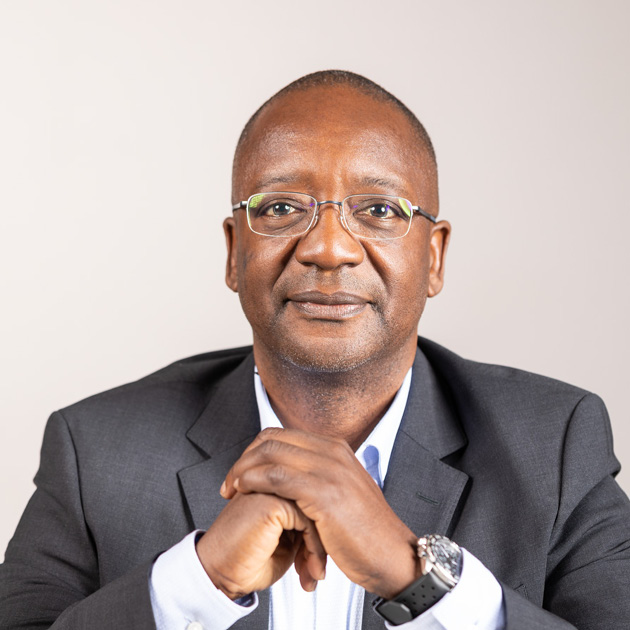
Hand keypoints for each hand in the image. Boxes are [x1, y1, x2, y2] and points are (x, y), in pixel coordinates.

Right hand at [196, 491, 326, 598]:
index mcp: (274, 486)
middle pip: (318, 503)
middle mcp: (272, 482)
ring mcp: (270, 488)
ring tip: (313, 572)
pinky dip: (313, 548)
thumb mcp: (287, 540)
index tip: (317, 561)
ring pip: (316, 510)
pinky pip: (308, 520)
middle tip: (317, 569)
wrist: (220, 573)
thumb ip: (307, 523)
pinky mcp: (271, 500)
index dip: (321, 532)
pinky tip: (307, 568)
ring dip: (319, 548)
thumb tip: (332, 524)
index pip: (314, 498)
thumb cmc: (248, 560)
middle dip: (322, 541)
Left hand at [221, 428, 420, 598]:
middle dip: (244, 458)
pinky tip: (244, 492)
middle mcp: (333, 452)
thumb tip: (293, 475)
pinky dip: (254, 481)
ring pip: (271, 453)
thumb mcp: (345, 492)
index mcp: (336, 449)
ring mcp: (329, 469)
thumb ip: (322, 477)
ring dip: (243, 470)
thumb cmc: (366, 532)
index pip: (282, 434)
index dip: (256, 450)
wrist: (393, 556)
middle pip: (273, 439)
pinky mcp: (324, 493)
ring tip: (231, 489)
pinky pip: (277, 476)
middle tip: (230, 481)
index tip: (242, 471)